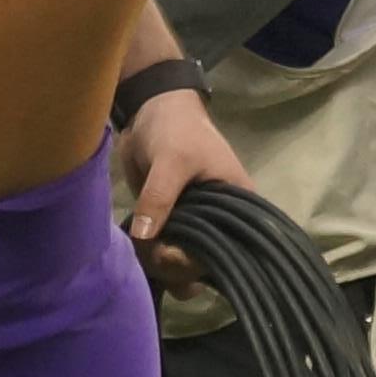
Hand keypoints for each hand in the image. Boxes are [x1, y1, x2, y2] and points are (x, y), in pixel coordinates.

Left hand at [124, 84, 249, 271]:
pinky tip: (138, 250)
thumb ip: (159, 197)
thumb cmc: (176, 129)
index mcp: (237, 206)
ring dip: (161, 266)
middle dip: (176, 266)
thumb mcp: (171, 160)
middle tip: (150, 253)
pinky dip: (151, 255)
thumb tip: (145, 238)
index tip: (167, 253)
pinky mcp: (173, 222)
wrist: (153, 110)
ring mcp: (196, 224)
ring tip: (143, 253)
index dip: (195, 259)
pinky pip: (165, 250)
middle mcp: (221, 221)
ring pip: (183, 263)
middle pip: (203, 264)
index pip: (226, 251)